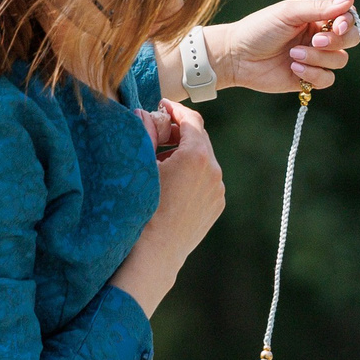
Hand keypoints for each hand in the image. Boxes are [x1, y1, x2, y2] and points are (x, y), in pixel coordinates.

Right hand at [112, 102, 223, 316]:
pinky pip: (206, 179)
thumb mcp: (141, 166)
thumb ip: (146, 133)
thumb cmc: (142, 208)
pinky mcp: (217, 205)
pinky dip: (193, 173)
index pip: (191, 120)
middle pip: (200, 138)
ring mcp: (218, 190)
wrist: (155, 253)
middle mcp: (214, 171)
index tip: (162, 105)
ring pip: (204, 160)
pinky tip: (172, 181)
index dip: (175, 109)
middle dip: (180, 131)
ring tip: (162, 159)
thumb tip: (144, 112)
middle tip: (158, 130)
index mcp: (197, 156)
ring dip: (186, 153)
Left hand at [217, 0, 358, 93]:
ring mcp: (315, 59)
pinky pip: (327, 79)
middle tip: (314, 41)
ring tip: (293, 55)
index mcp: (316, 17)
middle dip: (336, 41)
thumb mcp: (288, 13)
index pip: (347, 18)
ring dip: (319, 59)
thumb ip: (319, 7)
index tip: (338, 26)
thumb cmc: (259, 29)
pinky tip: (293, 69)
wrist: (236, 56)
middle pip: (350, 40)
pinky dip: (313, 74)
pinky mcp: (308, 78)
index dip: (348, 23)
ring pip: (339, 61)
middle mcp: (319, 37)